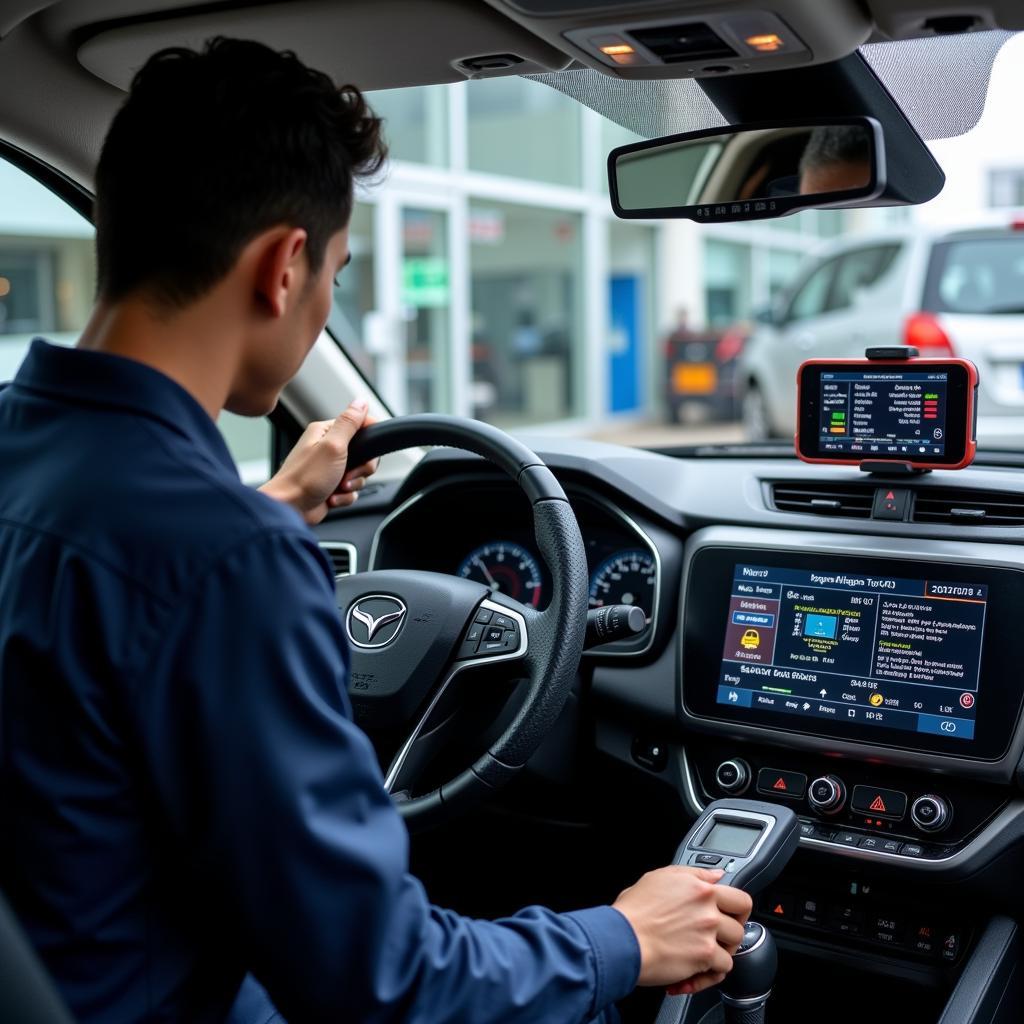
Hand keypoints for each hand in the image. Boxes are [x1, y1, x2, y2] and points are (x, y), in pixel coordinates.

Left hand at [259, 399, 378, 524]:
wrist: (290, 509)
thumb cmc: (304, 478)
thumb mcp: (332, 446)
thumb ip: (349, 423)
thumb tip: (361, 401)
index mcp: (325, 432)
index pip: (359, 424)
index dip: (370, 437)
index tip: (371, 449)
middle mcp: (327, 448)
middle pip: (364, 453)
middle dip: (361, 468)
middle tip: (349, 473)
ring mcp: (329, 468)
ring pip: (359, 474)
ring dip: (352, 484)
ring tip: (337, 487)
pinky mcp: (331, 486)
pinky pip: (351, 490)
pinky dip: (345, 497)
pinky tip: (332, 498)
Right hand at [612, 866, 751, 994]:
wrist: (622, 938)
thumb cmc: (633, 910)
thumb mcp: (659, 878)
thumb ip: (693, 874)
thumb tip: (716, 875)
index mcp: (699, 887)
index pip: (739, 898)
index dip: (738, 910)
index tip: (732, 917)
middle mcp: (707, 908)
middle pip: (740, 925)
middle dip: (729, 935)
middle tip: (716, 939)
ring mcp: (707, 933)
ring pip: (733, 948)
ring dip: (720, 954)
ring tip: (703, 956)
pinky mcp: (703, 956)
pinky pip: (722, 968)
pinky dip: (709, 974)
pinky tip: (695, 972)